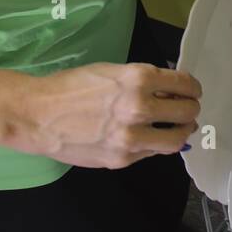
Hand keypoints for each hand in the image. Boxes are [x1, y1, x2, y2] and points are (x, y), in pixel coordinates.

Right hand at [22, 62, 200, 168]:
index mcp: (138, 79)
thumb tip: (171, 91)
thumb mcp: (111, 72)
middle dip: (191, 109)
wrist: (38, 115)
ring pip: (177, 139)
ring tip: (177, 128)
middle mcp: (139, 107)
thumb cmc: (71, 87)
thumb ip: (144, 81)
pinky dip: (156, 144)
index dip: (192, 88)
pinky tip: (149, 137)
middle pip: (188, 112)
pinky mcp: (123, 158)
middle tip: (187, 109)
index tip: (191, 90)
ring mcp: (132, 137)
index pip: (185, 84)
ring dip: (182, 131)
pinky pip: (152, 153)